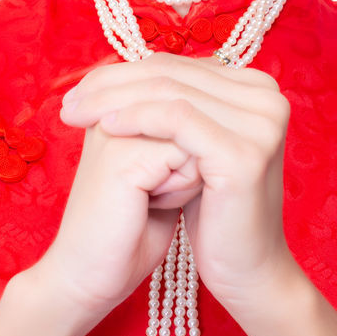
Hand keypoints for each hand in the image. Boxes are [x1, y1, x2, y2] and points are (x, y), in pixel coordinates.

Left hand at [58, 51, 295, 313]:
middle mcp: (268, 96)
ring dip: (114, 100)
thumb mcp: (188, 145)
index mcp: (257, 86)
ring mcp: (261, 122)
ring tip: (78, 114)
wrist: (244, 270)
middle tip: (68, 103)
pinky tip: (107, 128)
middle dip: (110, 86)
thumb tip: (116, 67)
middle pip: (170, 74)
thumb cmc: (211, 209)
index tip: (77, 92)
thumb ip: (171, 103)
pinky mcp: (246, 151)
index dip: (120, 74)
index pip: (173, 65)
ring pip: (169, 91)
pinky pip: (177, 118)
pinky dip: (137, 118)